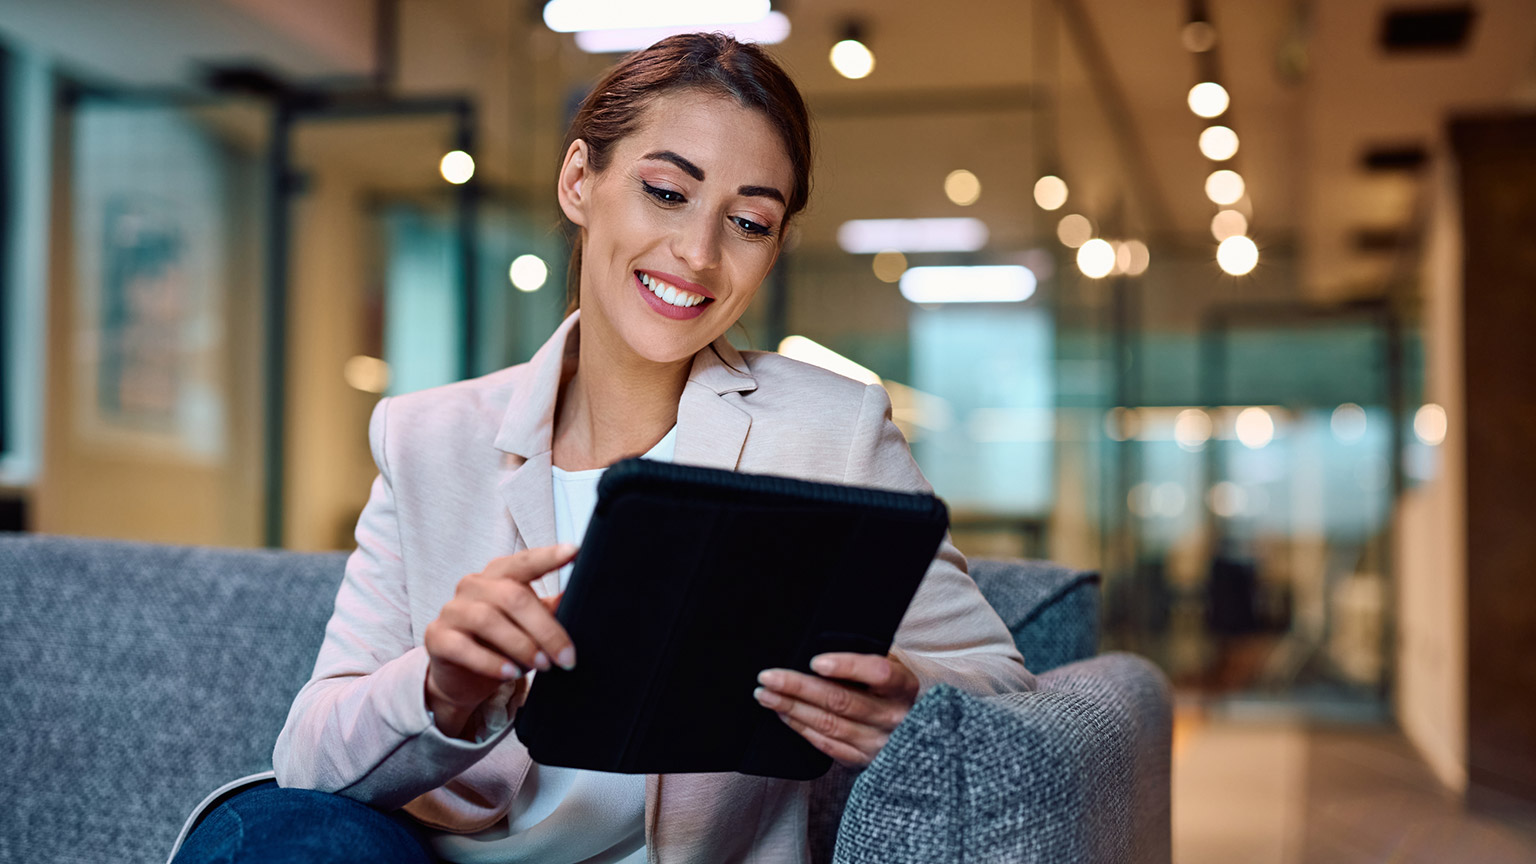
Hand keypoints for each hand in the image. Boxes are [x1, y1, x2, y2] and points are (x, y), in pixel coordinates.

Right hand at [422, 544, 577, 737]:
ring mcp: (452, 609)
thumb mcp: (531, 626)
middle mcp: (474, 585)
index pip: (525, 561)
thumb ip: (552, 610)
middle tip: (566, 656)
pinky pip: (463, 647)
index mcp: (499, 574)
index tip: (575, 551)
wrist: (463, 678)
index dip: (549, 556)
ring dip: (521, 645)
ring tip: (541, 665)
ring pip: (489, 620)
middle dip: (545, 629)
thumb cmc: (501, 644)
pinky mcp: (436, 637)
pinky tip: (510, 673)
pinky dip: (490, 662)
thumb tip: (581, 598)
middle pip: (513, 597)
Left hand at [753, 652, 919, 766]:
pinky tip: (783, 713)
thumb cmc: (894, 684)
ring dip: (792, 708)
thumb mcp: (892, 662)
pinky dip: (801, 728)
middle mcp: (894, 717)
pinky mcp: (864, 760)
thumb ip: (866, 653)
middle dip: (800, 688)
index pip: (878, 673)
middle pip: (842, 701)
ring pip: (829, 725)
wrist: (919, 724)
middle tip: (769, 677)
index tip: (816, 662)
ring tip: (765, 694)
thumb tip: (821, 645)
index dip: (847, 667)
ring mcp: (878, 742)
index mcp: (904, 686)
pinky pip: (827, 745)